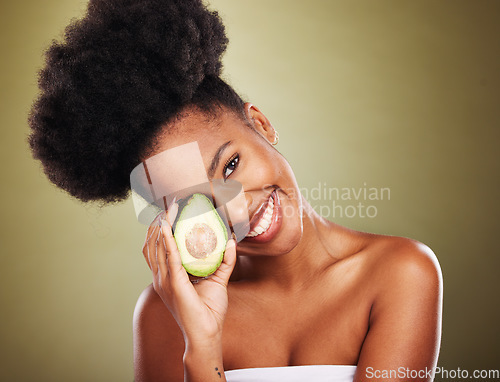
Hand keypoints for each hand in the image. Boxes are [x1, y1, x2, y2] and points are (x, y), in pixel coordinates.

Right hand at [142, 203, 236, 344]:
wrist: (206, 334)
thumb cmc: (209, 311)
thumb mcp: (217, 280)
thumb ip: (224, 261)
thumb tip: (231, 241)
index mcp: (167, 277)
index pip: (157, 248)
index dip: (160, 229)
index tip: (169, 211)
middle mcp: (161, 277)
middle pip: (153, 244)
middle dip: (159, 222)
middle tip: (171, 204)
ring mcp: (164, 281)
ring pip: (156, 247)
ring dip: (161, 226)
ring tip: (169, 209)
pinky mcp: (173, 284)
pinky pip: (169, 257)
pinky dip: (167, 240)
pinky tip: (168, 226)